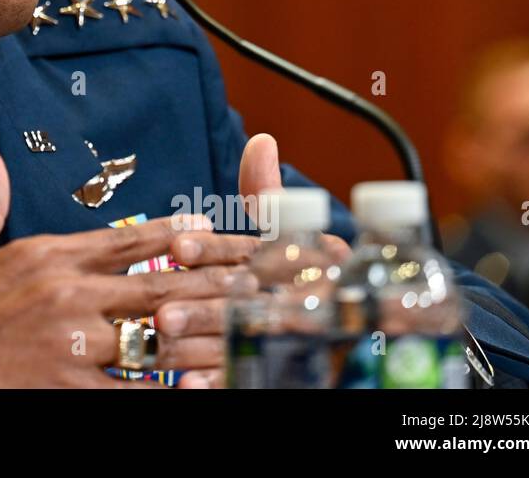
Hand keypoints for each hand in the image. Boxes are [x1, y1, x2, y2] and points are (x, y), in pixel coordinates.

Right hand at [0, 147, 256, 387]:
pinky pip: (136, 391)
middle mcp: (67, 295)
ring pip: (159, 337)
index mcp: (45, 257)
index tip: (209, 231)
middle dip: (212, 281)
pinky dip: (172, 388)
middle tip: (254, 279)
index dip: (174, 234)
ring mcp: (73, 346)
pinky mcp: (71, 390)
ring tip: (247, 330)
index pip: (124, 238)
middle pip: (159, 283)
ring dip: (207, 334)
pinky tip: (204, 385)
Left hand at [158, 133, 351, 388]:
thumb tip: (260, 141)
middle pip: (252, 305)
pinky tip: (193, 386)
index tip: (178, 247)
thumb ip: (269, 196)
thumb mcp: (291, 234)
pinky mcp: (299, 371)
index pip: (257, 252)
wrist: (366, 330)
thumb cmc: (310, 273)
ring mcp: (309, 341)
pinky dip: (226, 382)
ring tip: (165, 343)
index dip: (216, 251)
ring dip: (208, 347)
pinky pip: (257, 378)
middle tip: (161, 313)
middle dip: (206, 310)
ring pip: (252, 345)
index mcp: (307, 259)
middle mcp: (311, 299)